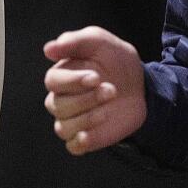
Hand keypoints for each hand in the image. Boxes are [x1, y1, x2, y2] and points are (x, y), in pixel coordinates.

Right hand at [43, 26, 146, 154]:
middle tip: (111, 90)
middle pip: (57, 105)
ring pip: (63, 126)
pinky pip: (72, 146)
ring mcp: (72, 119)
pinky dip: (79, 142)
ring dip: (87, 119)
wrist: (140, 85)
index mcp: (60, 76)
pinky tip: (90, 135)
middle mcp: (61, 98)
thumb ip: (74, 41)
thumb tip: (48, 50)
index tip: (96, 77)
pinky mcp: (86, 137)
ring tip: (109, 108)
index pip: (52, 81)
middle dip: (85, 99)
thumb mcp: (98, 41)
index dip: (73, 81)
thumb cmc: (114, 59)